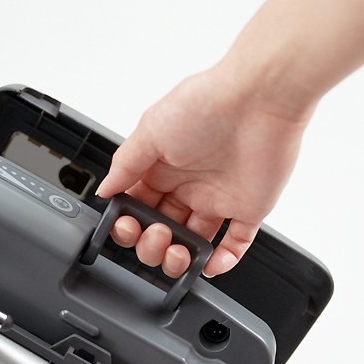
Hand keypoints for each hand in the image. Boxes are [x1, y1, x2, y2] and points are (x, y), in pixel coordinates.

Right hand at [96, 64, 313, 277]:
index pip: (139, 205)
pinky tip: (209, 264)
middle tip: (155, 234)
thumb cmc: (205, 104)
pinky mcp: (248, 207)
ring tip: (178, 253)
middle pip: (163, 227)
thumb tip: (104, 190)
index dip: (130, 222)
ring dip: (181, 256)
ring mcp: (218, 198)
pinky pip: (236, 243)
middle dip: (152, 242)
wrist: (259, 99)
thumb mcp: (150, 130)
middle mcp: (189, 184)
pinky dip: (223, 261)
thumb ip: (125, 164)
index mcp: (162, 166)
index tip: (126, 226)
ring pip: (195, 241)